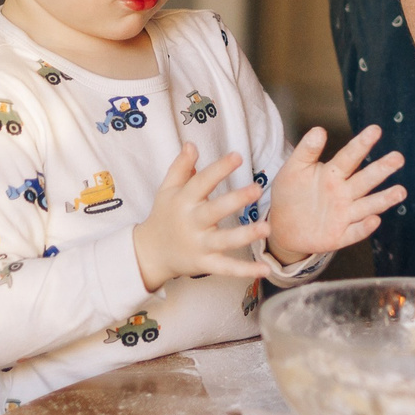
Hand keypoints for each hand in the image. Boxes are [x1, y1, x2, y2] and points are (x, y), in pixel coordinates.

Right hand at [132, 147, 269, 291]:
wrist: (148, 253)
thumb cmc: (164, 216)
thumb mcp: (167, 189)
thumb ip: (181, 167)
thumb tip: (191, 144)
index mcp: (184, 201)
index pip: (202, 182)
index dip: (219, 169)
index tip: (238, 156)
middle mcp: (191, 222)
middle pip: (214, 210)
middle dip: (235, 200)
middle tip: (257, 189)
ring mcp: (198, 245)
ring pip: (223, 241)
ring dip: (245, 235)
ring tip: (266, 228)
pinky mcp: (204, 264)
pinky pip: (226, 268)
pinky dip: (245, 271)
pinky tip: (265, 270)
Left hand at [264, 125, 406, 263]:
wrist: (281, 226)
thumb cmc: (290, 193)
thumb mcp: (294, 169)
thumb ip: (306, 151)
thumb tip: (319, 129)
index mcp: (333, 173)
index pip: (350, 157)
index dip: (362, 144)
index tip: (375, 130)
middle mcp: (344, 192)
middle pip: (365, 180)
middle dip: (381, 169)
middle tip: (398, 158)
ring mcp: (344, 214)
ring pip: (367, 205)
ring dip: (383, 199)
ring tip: (401, 191)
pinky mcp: (340, 236)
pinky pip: (354, 231)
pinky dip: (364, 227)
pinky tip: (375, 220)